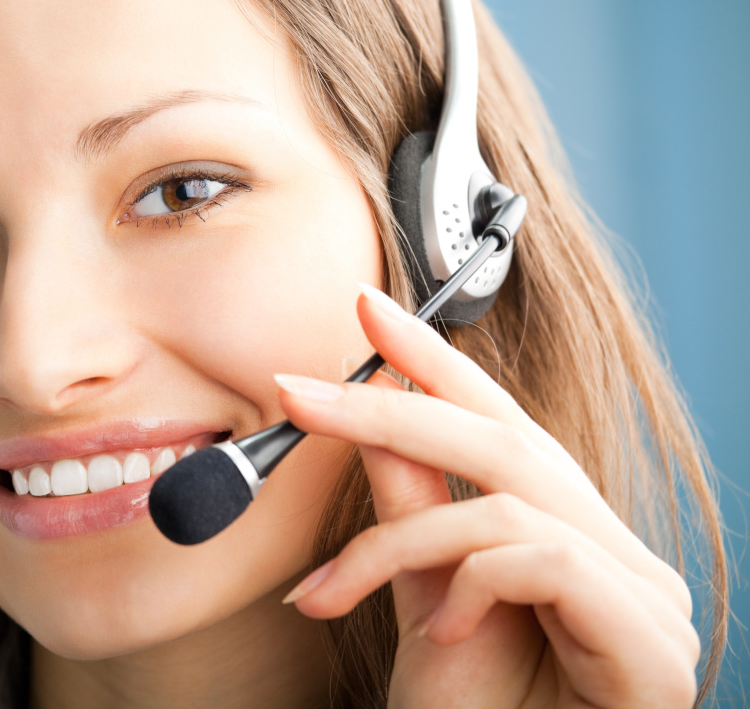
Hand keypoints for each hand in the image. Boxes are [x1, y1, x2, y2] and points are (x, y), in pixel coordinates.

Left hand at [274, 284, 699, 708]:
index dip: (436, 360)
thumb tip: (374, 417)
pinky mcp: (649, 637)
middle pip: (505, 443)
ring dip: (401, 540)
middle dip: (390, 409)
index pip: (501, 423)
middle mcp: (617, 552)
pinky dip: (471, 585)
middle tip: (297, 392)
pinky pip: (543, 560)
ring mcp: (646, 594)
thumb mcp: (421, 594)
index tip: (368, 309)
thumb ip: (411, 507)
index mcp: (567, 534)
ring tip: (335, 592)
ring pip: (506, 504)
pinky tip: (443, 634)